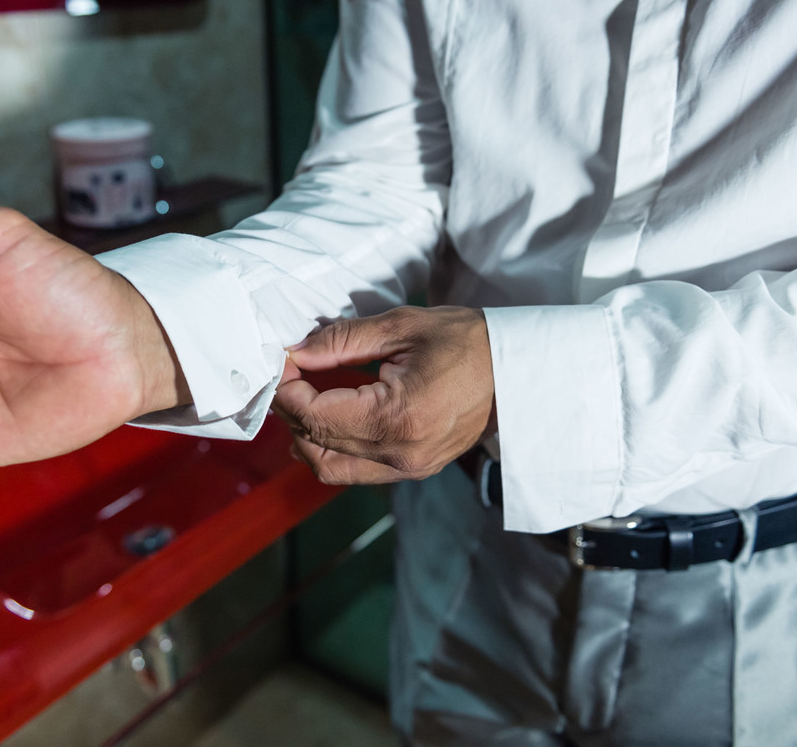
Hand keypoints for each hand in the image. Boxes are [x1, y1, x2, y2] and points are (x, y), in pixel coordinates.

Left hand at [272, 305, 494, 484]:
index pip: (315, 416)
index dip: (286, 390)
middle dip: (290, 410)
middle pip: (316, 444)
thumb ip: (341, 342)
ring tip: (303, 398)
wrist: (517, 371)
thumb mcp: (401, 326)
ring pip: (329, 469)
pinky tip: (328, 418)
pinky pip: (354, 471)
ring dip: (306, 437)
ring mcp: (408, 468)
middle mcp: (400, 453)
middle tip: (286, 375)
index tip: (279, 363)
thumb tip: (294, 353)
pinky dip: (331, 449)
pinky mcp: (412, 471)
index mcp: (397, 416)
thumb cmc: (466, 341)